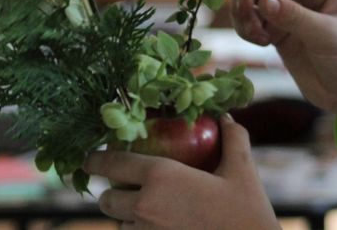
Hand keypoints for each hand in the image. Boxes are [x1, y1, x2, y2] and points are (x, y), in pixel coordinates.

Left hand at [85, 115, 278, 229]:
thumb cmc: (246, 210)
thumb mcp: (242, 168)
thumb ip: (233, 137)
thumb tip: (224, 118)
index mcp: (161, 177)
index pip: (112, 164)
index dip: (95, 160)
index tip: (89, 158)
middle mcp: (146, 206)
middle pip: (106, 200)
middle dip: (109, 192)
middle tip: (121, 186)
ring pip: (119, 223)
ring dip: (125, 216)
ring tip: (144, 208)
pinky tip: (156, 225)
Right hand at [227, 0, 336, 131]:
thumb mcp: (328, 36)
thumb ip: (295, 17)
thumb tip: (263, 0)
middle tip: (248, 19)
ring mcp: (289, 5)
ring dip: (244, 13)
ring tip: (256, 36)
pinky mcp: (277, 27)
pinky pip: (250, 18)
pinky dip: (246, 28)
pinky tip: (260, 43)